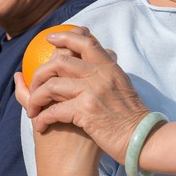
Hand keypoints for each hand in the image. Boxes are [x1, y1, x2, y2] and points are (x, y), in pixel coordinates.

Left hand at [14, 27, 148, 163]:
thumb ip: (110, 71)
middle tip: (33, 85)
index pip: (85, 43)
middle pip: (59, 61)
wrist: (142, 139)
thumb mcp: (124, 86)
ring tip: (33, 110)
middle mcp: (100, 75)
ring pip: (51, 86)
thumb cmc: (132, 118)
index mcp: (109, 68)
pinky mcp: (85, 112)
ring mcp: (92, 92)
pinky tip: (40, 125)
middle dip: (39, 74)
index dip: (64, 36)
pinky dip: (43, 118)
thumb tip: (107, 53)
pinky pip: (53, 110)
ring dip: (36, 98)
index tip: (50, 38)